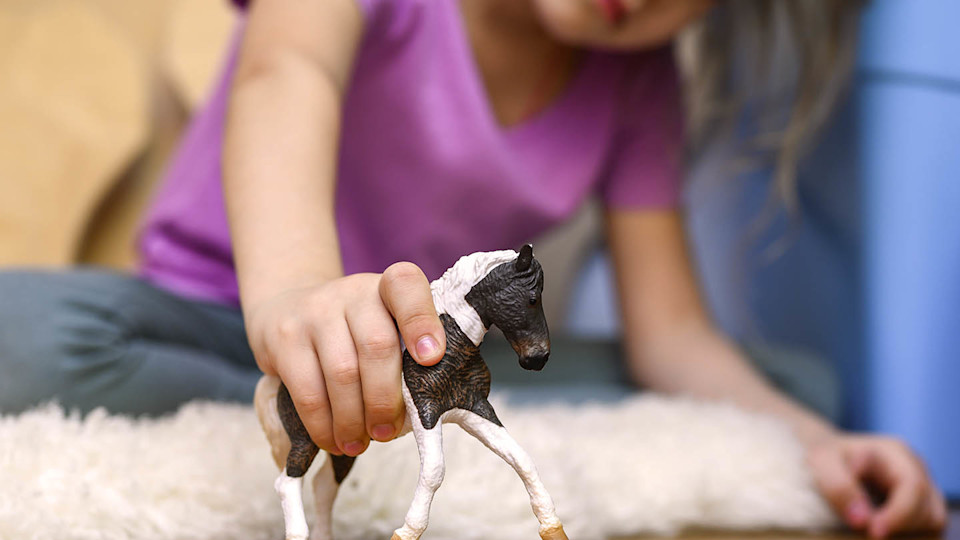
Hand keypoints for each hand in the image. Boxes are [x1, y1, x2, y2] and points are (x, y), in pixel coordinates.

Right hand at [245, 262, 444, 456]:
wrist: (285, 309)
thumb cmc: (352, 331)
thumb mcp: (383, 325)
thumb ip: (407, 355)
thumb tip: (421, 410)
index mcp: (387, 288)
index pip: (406, 285)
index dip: (421, 321)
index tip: (432, 358)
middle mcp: (352, 292)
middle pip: (376, 345)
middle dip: (385, 399)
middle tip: (387, 432)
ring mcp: (315, 312)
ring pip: (342, 373)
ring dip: (354, 420)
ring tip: (359, 443)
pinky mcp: (284, 339)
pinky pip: (308, 391)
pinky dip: (323, 425)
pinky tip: (333, 440)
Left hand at [807, 433, 947, 537]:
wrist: (832, 456)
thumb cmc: (828, 456)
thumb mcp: (822, 462)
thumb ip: (838, 487)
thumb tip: (862, 521)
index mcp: (896, 453)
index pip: (913, 487)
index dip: (898, 514)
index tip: (874, 532)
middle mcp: (917, 469)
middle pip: (927, 508)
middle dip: (899, 525)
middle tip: (867, 531)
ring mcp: (923, 486)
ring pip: (933, 521)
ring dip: (905, 531)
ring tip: (873, 526)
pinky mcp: (920, 504)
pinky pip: (927, 526)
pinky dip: (908, 533)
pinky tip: (882, 527)